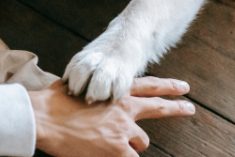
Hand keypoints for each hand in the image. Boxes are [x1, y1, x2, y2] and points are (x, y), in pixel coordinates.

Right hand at [29, 77, 194, 156]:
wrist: (45, 119)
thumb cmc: (53, 103)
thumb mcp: (77, 87)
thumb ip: (91, 90)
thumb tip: (89, 93)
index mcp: (114, 91)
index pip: (148, 86)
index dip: (168, 86)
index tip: (183, 87)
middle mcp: (124, 108)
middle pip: (158, 108)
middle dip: (176, 108)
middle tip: (189, 108)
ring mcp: (123, 130)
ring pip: (140, 142)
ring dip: (130, 146)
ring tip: (110, 147)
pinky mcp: (118, 150)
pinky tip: (108, 154)